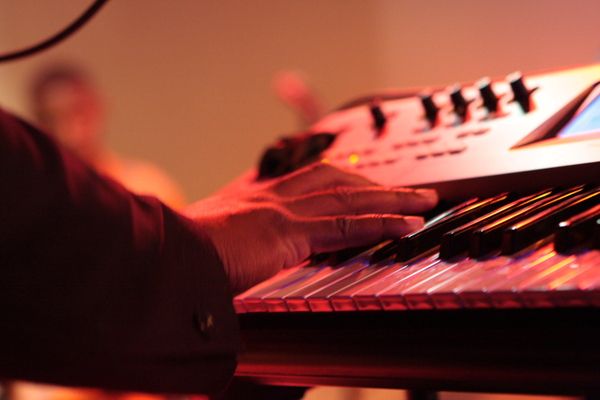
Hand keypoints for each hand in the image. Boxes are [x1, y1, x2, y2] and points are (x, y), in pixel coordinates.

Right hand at [185, 163, 437, 293]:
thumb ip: (232, 251)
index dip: (339, 179)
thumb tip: (235, 264)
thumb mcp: (207, 248)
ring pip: (350, 197)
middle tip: (405, 190)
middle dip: (374, 184)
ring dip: (392, 198)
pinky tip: (408, 224)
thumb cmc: (177, 260)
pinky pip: (348, 225)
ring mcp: (282, 212)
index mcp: (254, 202)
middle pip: (335, 180)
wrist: (159, 260)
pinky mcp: (289, 232)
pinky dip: (382, 222)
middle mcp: (272, 199)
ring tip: (424, 202)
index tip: (362, 182)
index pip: (305, 181)